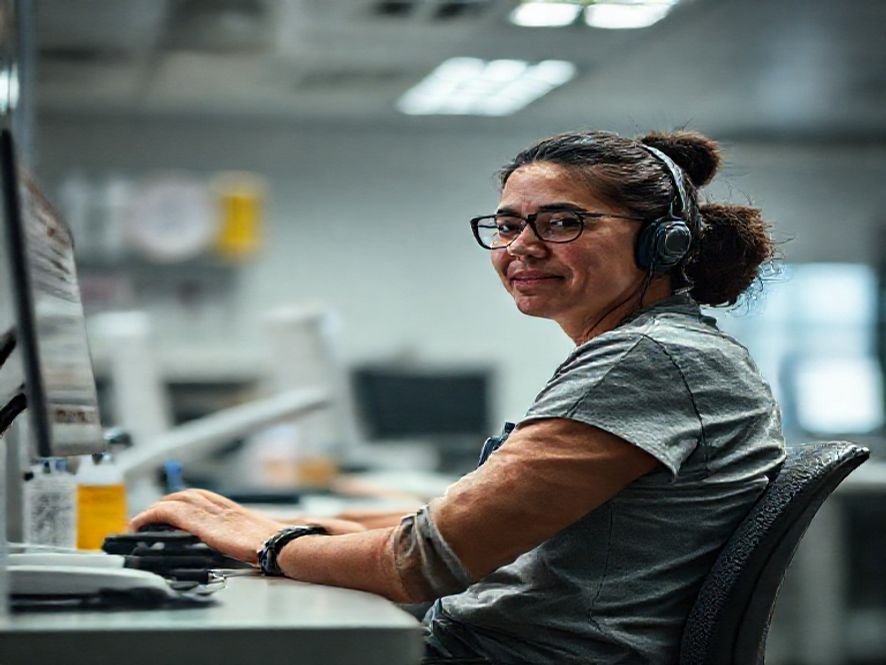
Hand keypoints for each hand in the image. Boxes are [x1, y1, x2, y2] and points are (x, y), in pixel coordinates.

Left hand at [130, 489, 286, 563]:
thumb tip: (247, 548)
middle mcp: (222, 508)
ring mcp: (212, 514)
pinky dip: (152, 515)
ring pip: (177, 500)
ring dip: (156, 507)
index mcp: (235, 511)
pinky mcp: (203, 525)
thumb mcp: (260, 538)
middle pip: (188, 495)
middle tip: (152, 514)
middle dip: (167, 501)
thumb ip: (248, 538)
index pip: (204, 496)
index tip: (174, 506)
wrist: (280, 546)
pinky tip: (140, 523)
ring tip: (141, 520)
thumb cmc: (276, 546)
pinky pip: (170, 513)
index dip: (185, 499)